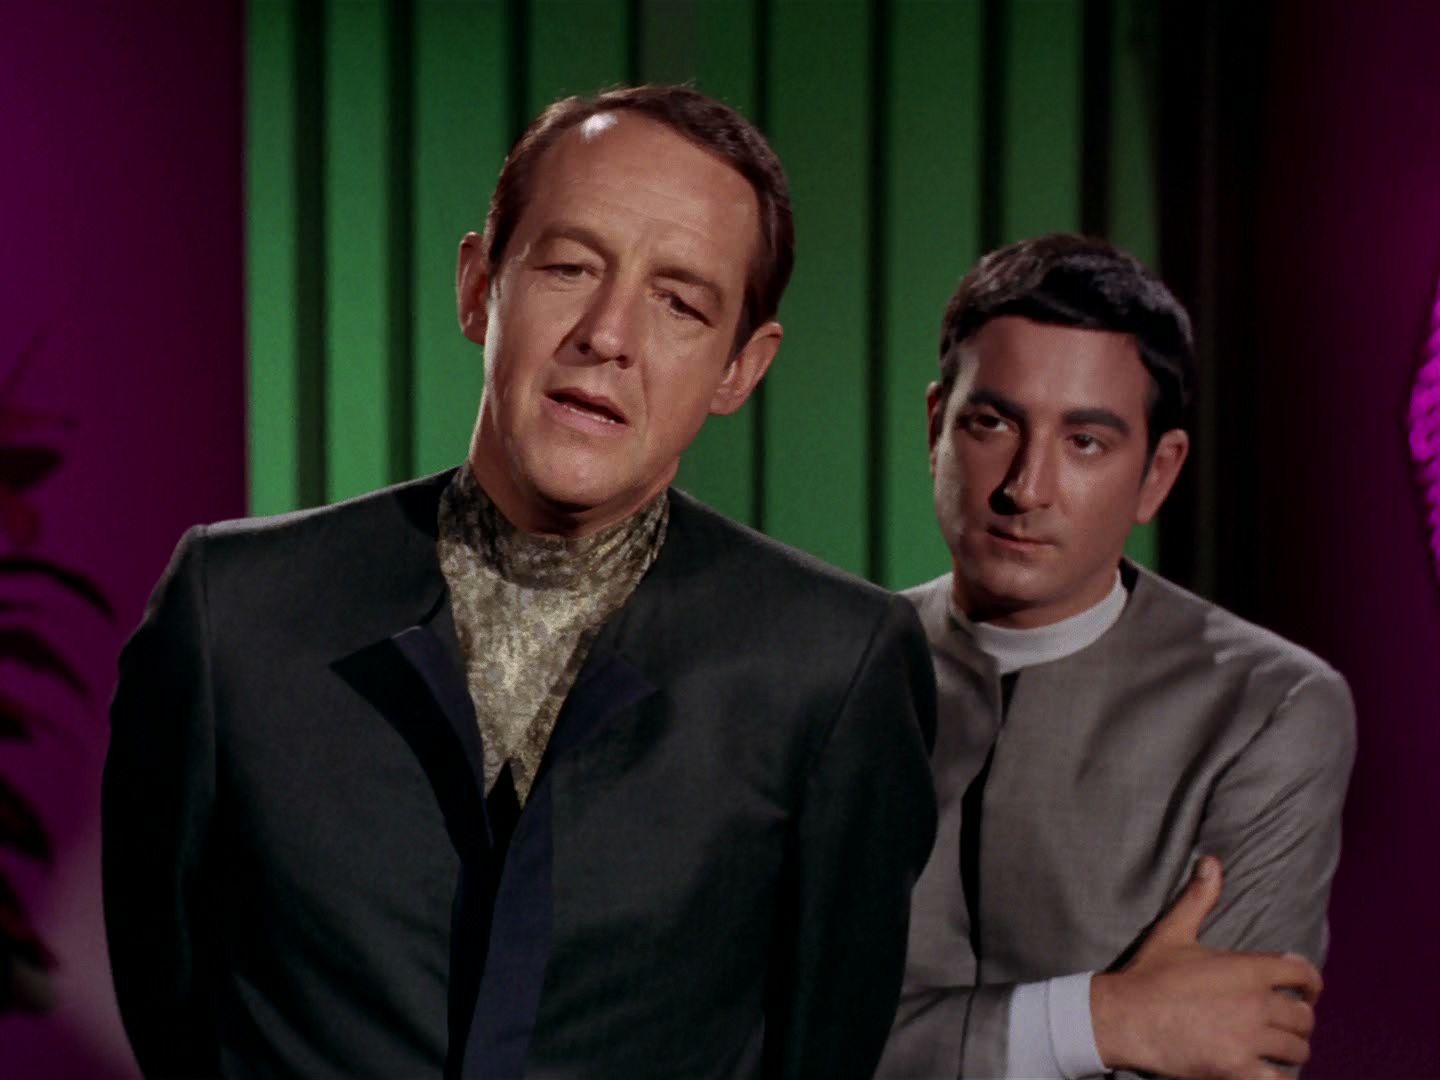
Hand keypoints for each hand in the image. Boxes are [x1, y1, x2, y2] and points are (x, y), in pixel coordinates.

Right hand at [1090, 855, 1322, 1079]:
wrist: (1124, 1017)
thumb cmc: (1149, 975)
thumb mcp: (1174, 932)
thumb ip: (1199, 898)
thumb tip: (1212, 861)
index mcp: (1247, 969)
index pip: (1303, 974)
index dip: (1311, 982)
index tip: (1307, 990)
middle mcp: (1256, 1004)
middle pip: (1304, 1016)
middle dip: (1299, 1019)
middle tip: (1286, 1022)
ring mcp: (1249, 1040)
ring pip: (1297, 1049)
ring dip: (1290, 1049)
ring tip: (1277, 1048)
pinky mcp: (1238, 1070)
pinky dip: (1279, 1078)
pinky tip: (1268, 1073)